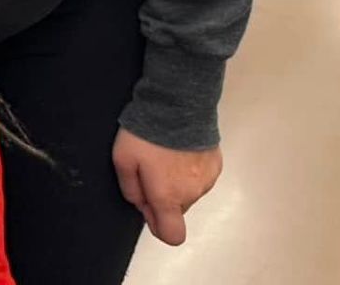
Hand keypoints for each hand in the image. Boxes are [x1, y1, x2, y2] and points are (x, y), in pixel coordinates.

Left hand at [112, 128, 221, 245]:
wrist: (177, 104)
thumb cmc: (146, 134)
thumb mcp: (122, 159)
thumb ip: (130, 189)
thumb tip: (141, 205)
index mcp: (168, 197)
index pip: (172, 235)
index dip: (158, 226)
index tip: (148, 206)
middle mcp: (192, 194)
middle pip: (177, 210)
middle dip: (163, 198)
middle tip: (149, 170)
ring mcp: (208, 180)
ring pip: (189, 193)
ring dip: (177, 183)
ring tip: (165, 155)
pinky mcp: (216, 165)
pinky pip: (200, 178)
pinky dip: (189, 170)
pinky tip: (179, 150)